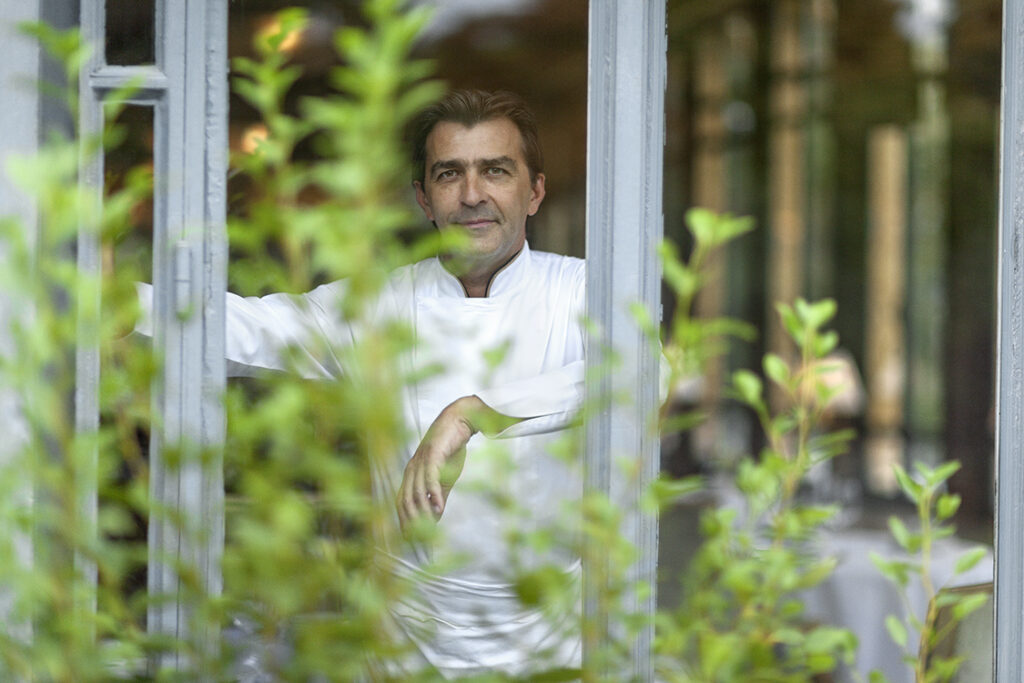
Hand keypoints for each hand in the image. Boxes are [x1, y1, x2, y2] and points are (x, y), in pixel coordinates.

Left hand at [396, 396, 479, 535]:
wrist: (459, 422)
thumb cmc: (451, 448)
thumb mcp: (445, 477)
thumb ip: (439, 495)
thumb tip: (435, 516)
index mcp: (411, 473)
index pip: (401, 501)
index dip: (403, 520)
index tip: (411, 537)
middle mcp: (411, 468)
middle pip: (406, 499)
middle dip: (412, 520)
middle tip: (421, 537)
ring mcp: (421, 461)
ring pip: (417, 491)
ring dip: (423, 511)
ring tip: (430, 526)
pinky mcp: (432, 454)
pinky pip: (430, 478)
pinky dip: (434, 494)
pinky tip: (440, 507)